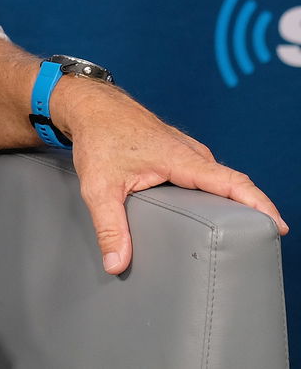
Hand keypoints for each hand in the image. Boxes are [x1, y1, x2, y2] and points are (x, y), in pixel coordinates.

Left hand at [59, 80, 288, 274]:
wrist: (90, 105)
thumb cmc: (97, 137)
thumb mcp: (99, 186)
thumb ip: (110, 226)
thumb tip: (116, 264)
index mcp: (181, 158)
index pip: (232, 181)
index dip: (258, 204)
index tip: (278, 226)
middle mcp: (191, 152)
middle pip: (231, 184)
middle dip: (251, 210)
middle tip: (261, 242)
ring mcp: (187, 151)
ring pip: (217, 180)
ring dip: (232, 202)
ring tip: (241, 234)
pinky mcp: (179, 153)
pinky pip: (205, 175)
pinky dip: (215, 193)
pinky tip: (212, 212)